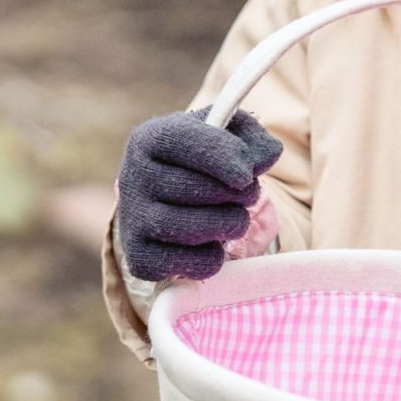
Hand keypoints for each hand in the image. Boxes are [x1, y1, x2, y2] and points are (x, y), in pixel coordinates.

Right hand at [116, 109, 282, 282]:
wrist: (169, 201)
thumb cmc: (203, 163)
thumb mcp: (226, 137)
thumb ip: (252, 137)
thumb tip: (267, 156)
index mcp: (150, 138)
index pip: (185, 142)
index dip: (223, 157)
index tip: (246, 174)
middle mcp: (133, 177)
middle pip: (195, 188)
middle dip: (236, 194)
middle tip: (246, 195)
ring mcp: (133, 219)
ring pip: (192, 228)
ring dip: (229, 225)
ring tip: (234, 219)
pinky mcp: (140, 257)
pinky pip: (190, 263)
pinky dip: (213, 257)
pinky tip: (211, 244)